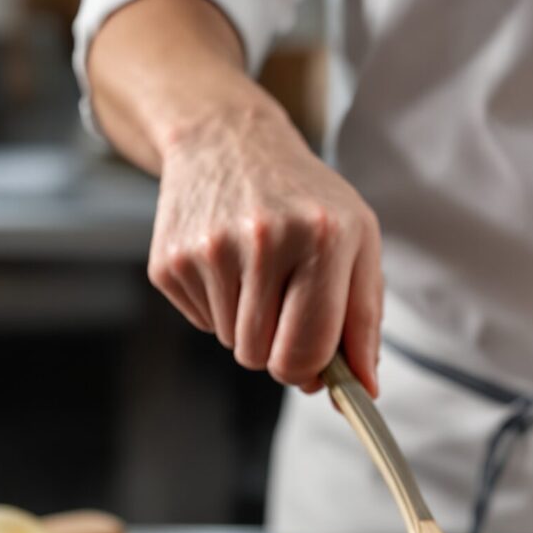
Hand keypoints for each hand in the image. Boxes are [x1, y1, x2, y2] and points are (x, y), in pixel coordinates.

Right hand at [147, 112, 383, 394]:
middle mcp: (263, 240)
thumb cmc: (305, 198)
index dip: (310, 371)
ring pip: (232, 343)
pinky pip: (202, 323)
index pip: (306, 351)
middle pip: (262, 358)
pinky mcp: (168, 262)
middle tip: (286, 304)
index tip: (315, 366)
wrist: (228, 140)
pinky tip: (227, 261)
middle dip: (277, 349)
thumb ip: (364, 320)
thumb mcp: (358, 241)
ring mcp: (208, 250)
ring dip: (248, 324)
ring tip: (256, 269)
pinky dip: (218, 306)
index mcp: (323, 238)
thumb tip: (363, 392)